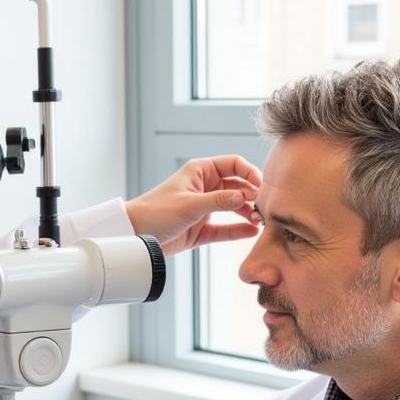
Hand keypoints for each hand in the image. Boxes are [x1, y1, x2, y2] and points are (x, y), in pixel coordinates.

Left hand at [125, 156, 261, 255]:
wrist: (135, 235)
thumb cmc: (155, 212)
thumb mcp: (189, 204)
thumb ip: (219, 201)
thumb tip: (245, 196)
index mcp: (200, 171)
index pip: (233, 164)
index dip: (250, 173)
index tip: (262, 186)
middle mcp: (204, 187)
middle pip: (237, 186)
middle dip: (252, 195)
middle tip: (264, 207)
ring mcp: (203, 208)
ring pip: (233, 207)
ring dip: (247, 213)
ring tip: (260, 221)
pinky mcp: (201, 229)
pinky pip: (224, 228)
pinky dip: (237, 230)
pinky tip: (251, 232)